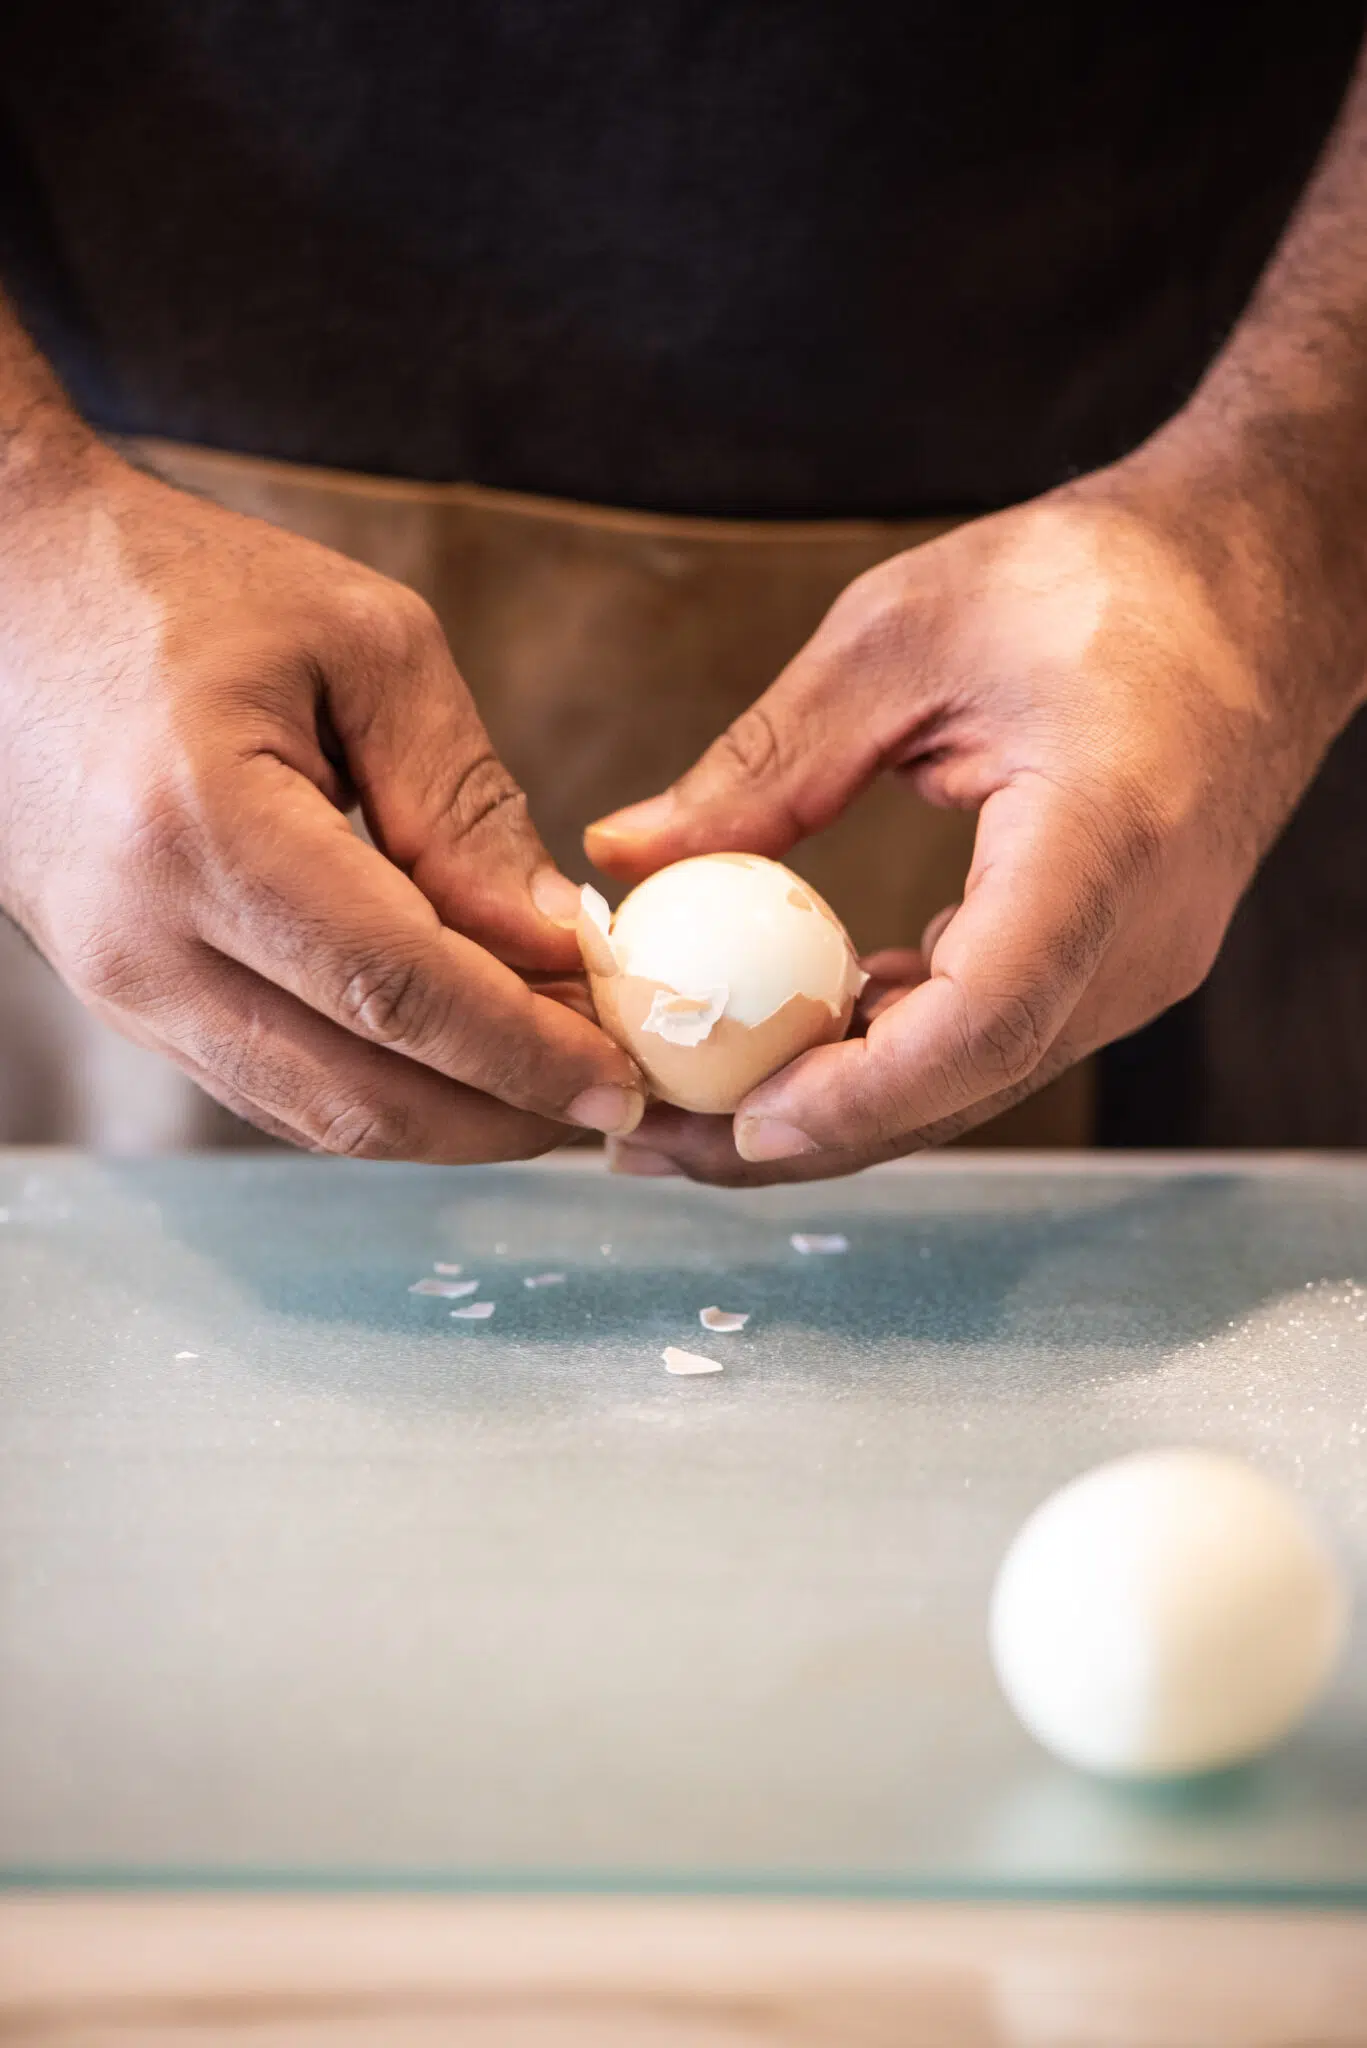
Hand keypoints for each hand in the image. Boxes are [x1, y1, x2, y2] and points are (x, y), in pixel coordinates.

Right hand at [0, 439, 643, 1156]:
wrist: (1, 587)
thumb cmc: (181, 586)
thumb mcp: (361, 644)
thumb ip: (462, 800)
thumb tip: (554, 943)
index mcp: (203, 829)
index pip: (399, 992)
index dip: (525, 1052)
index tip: (624, 1082)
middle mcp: (143, 938)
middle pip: (359, 1093)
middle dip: (503, 1116)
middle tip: (609, 1101)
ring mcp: (117, 983)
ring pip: (312, 1113)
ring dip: (446, 1122)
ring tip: (552, 1091)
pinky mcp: (118, 995)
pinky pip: (267, 1084)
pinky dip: (376, 1091)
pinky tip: (455, 1063)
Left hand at [586, 452, 1364, 1183]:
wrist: (1256, 586)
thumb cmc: (1097, 580)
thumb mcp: (902, 637)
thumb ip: (768, 759)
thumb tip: (627, 853)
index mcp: (1103, 840)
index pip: (986, 1016)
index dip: (858, 1089)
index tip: (735, 1117)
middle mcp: (1138, 937)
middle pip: (963, 1084)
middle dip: (803, 1130)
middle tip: (657, 1138)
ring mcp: (1136, 965)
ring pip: (970, 1080)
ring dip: (833, 1102)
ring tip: (689, 1099)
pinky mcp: (1113, 964)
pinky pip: (990, 1038)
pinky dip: (887, 1051)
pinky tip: (787, 1035)